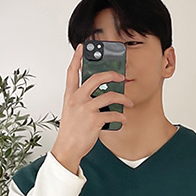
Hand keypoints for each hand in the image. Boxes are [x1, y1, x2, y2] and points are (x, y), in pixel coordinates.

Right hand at [52, 44, 132, 169]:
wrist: (67, 148)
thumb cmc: (71, 131)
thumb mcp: (71, 110)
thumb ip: (81, 99)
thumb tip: (100, 92)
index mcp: (70, 95)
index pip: (72, 72)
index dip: (76, 58)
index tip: (81, 47)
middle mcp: (77, 99)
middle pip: (97, 78)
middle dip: (112, 74)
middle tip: (120, 76)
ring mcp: (86, 109)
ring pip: (110, 95)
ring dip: (123, 98)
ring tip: (128, 102)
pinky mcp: (95, 120)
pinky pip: (113, 113)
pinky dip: (121, 116)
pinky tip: (123, 119)